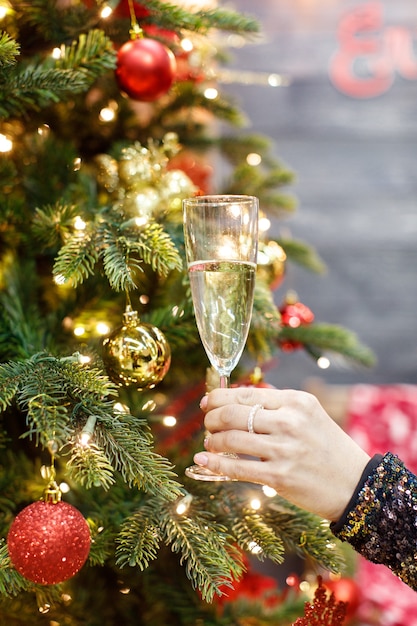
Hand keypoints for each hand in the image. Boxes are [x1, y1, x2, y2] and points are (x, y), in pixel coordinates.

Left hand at [193, 387, 369, 521]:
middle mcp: (290, 421)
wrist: (356, 485)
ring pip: (230, 439)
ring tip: (209, 443)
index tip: (207, 402)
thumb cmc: (328, 448)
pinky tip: (203, 460)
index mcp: (296, 401)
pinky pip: (236, 468)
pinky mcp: (279, 476)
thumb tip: (236, 402)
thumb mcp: (310, 416)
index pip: (246, 394)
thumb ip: (277, 407)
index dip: (219, 397)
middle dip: (212, 419)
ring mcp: (284, 449)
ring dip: (212, 441)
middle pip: (233, 414)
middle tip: (207, 425)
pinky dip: (214, 462)